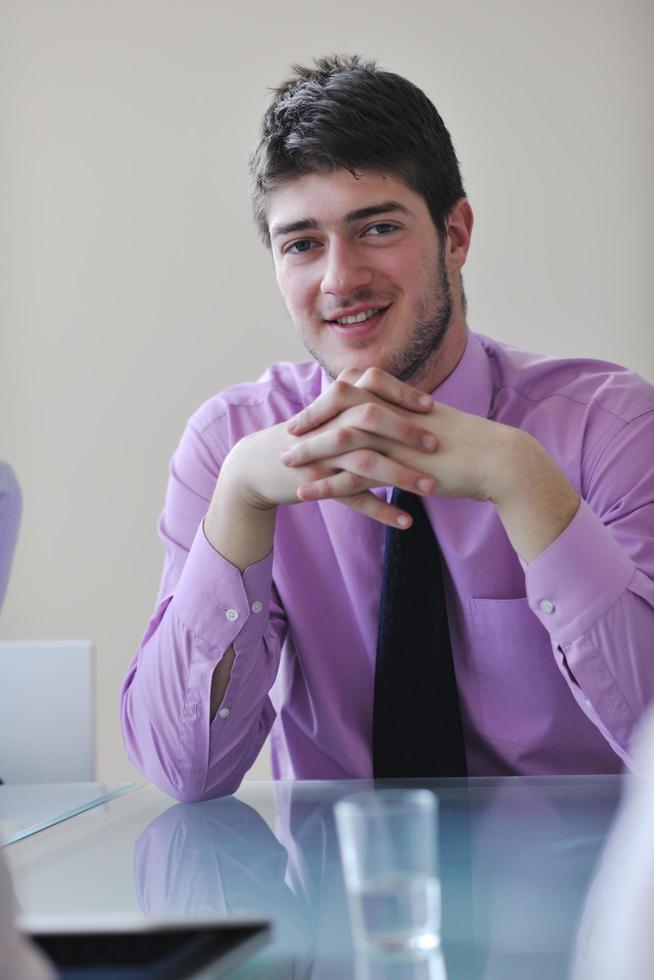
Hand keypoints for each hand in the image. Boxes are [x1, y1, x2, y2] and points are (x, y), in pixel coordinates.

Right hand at [224, 368, 439, 527]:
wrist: (258, 465)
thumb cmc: (302, 437)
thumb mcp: (327, 412)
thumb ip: (358, 399)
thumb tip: (399, 395)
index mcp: (334, 402)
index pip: (372, 385)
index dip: (402, 394)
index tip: (430, 406)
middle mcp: (329, 425)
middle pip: (370, 418)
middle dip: (406, 431)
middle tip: (435, 445)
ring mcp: (322, 456)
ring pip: (366, 462)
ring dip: (401, 476)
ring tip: (431, 489)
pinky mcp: (317, 485)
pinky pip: (353, 499)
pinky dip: (381, 511)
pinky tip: (406, 522)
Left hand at [286, 366, 579, 560]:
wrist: (500, 460)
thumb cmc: (475, 445)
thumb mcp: (439, 421)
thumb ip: (414, 417)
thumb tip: (400, 418)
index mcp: (403, 399)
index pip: (353, 388)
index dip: (326, 399)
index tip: (308, 411)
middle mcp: (395, 414)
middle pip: (339, 409)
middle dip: (311, 420)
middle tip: (288, 432)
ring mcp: (396, 440)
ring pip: (341, 442)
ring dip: (311, 452)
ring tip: (286, 464)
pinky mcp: (400, 468)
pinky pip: (354, 477)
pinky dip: (327, 485)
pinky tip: (307, 493)